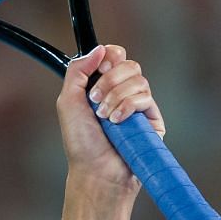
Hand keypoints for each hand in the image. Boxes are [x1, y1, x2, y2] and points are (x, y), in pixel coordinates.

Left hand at [57, 45, 163, 194]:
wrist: (96, 170)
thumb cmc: (81, 143)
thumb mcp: (68, 101)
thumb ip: (77, 70)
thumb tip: (99, 49)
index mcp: (103, 86)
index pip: (115, 56)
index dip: (110, 57)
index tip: (99, 70)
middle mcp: (123, 93)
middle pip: (128, 64)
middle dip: (109, 81)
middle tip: (95, 100)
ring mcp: (139, 106)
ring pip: (138, 79)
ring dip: (116, 96)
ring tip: (104, 118)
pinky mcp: (153, 119)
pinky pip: (145, 97)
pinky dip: (128, 107)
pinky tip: (117, 123)